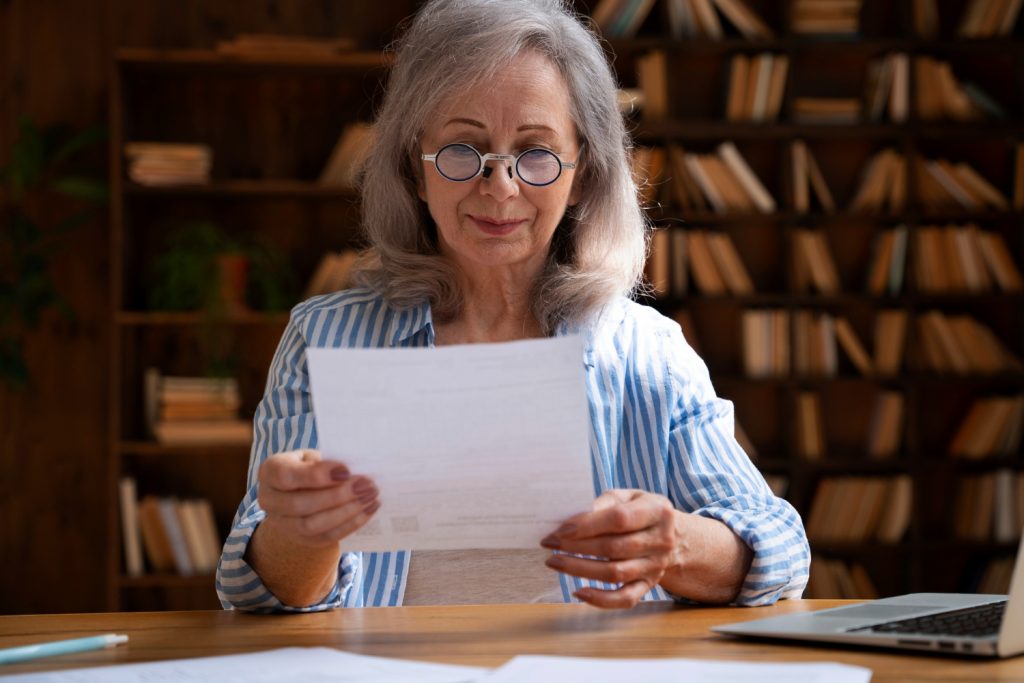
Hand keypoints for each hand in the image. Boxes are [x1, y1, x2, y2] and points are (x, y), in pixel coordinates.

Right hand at [257, 449, 379, 547]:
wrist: (301, 492)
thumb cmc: (310, 467)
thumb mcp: (312, 457)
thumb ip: (326, 462)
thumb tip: (354, 469)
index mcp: (270, 472)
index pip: (286, 476)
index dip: (316, 475)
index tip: (346, 470)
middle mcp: (270, 500)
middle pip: (300, 504)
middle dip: (337, 496)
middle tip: (365, 485)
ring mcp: (283, 524)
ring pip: (313, 525)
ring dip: (346, 512)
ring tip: (370, 497)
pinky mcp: (302, 539)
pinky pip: (326, 537)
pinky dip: (351, 524)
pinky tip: (369, 510)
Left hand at [540, 489, 682, 608]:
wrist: (670, 533)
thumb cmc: (638, 510)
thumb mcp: (626, 496)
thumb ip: (603, 503)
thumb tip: (571, 520)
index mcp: (657, 511)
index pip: (619, 519)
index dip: (587, 525)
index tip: (560, 530)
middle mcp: (661, 540)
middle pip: (613, 548)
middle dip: (576, 547)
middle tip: (549, 544)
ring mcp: (656, 566)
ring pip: (615, 573)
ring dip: (580, 570)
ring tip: (554, 562)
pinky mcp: (649, 585)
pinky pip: (625, 598)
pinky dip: (601, 600)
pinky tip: (578, 592)